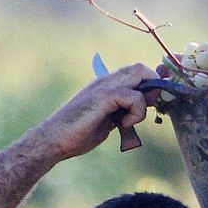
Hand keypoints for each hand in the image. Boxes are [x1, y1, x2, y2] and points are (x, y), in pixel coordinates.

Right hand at [27, 64, 161, 160]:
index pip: (136, 72)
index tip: (154, 102)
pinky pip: (133, 96)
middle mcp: (106, 81)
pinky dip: (135, 112)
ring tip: (129, 121)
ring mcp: (104, 86)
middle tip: (147, 110)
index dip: (152, 83)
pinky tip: (122, 124)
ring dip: (144, 100)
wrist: (53, 140)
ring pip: (140, 73)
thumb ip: (123, 112)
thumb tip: (141, 109)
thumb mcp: (108, 121)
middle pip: (141, 67)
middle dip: (154, 86)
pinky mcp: (103, 97)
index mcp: (106, 85)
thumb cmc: (77, 134)